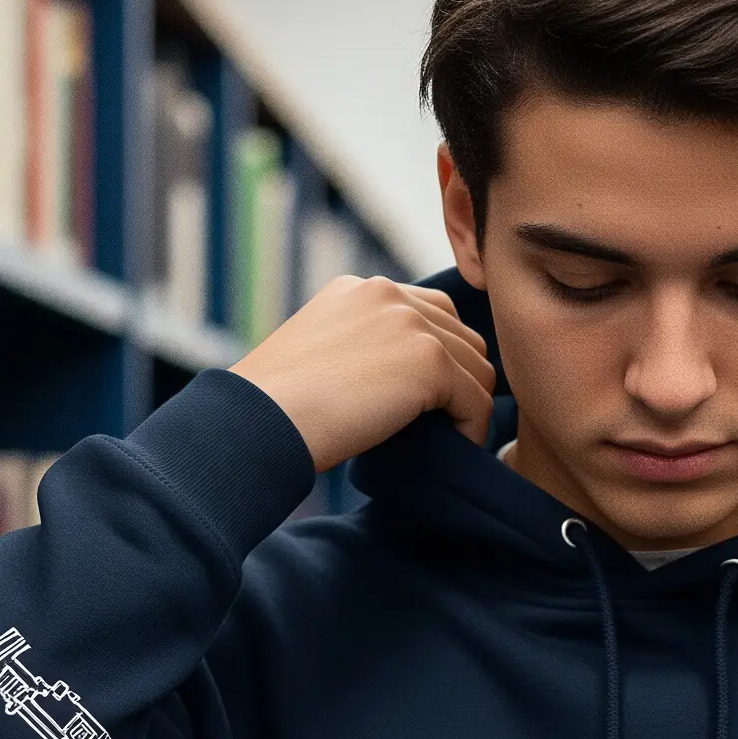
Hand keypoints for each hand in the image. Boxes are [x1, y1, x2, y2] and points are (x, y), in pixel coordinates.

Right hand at [231, 277, 496, 472]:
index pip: (432, 312)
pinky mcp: (427, 359)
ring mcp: (409, 322)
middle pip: (462, 337)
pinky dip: (472, 431)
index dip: (441, 358)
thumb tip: (410, 383)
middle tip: (446, 424)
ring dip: (467, 407)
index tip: (431, 400)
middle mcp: (387, 293)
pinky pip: (477, 401)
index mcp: (360, 289)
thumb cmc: (278, 409)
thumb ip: (365, 350)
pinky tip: (452, 449)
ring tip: (447, 438)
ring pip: (476, 369)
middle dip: (460, 382)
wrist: (260, 420)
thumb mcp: (321, 357)